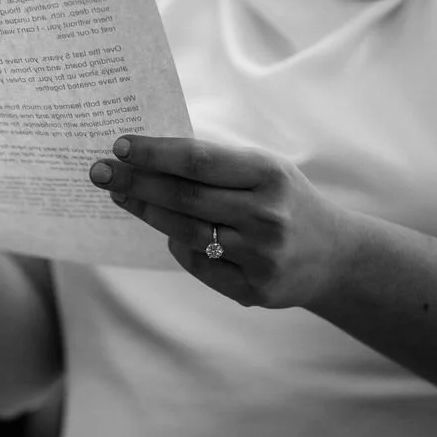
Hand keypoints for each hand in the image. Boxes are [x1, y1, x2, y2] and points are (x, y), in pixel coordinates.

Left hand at [88, 135, 348, 308]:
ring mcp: (261, 257)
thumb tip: (145, 154)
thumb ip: (215, 164)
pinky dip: (178, 246)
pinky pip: (198, 264)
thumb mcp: (264, 170)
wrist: (336, 257)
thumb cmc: (284, 200)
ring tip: (120, 194)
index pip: (198, 161)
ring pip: (184, 232)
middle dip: (135, 182)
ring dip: (146, 211)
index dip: (155, 154)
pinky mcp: (254, 290)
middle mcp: (267, 216)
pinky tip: (166, 231)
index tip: (119, 145)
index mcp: (269, 175)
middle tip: (99, 171)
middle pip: (183, 198)